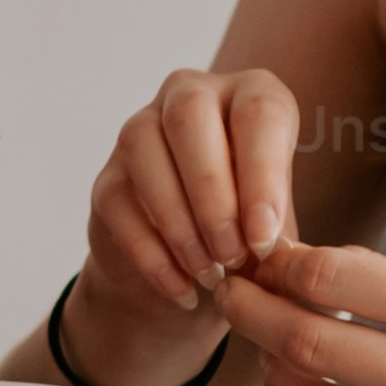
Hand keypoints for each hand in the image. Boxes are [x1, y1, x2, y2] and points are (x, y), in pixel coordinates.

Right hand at [93, 61, 310, 310]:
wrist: (193, 270)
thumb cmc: (250, 232)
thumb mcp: (277, 227)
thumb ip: (276, 228)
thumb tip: (268, 242)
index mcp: (250, 95)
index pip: (258, 113)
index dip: (262, 174)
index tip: (264, 237)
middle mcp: (192, 96)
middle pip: (190, 117)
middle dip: (213, 193)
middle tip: (232, 255)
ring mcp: (140, 131)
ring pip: (145, 150)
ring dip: (180, 222)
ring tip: (209, 274)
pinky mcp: (109, 177)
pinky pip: (120, 203)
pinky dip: (153, 254)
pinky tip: (183, 289)